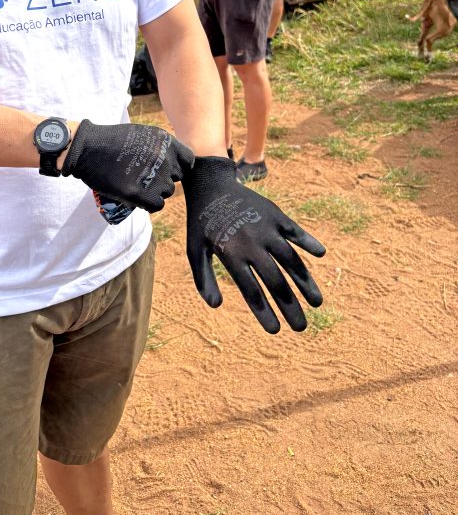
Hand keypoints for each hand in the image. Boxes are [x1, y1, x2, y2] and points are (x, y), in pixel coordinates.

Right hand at [62, 119, 193, 212]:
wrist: (87, 148)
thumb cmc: (112, 139)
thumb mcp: (142, 133)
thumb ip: (160, 146)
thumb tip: (174, 161)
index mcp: (165, 142)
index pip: (188, 161)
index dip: (178, 167)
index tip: (167, 169)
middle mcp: (163, 159)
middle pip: (176, 179)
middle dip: (164, 179)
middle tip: (147, 178)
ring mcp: (152, 177)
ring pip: (166, 192)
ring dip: (156, 191)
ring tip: (139, 185)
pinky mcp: (138, 194)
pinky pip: (157, 205)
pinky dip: (149, 203)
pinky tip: (139, 198)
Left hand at [182, 156, 325, 332]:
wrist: (211, 184)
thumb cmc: (201, 222)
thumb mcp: (194, 250)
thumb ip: (203, 278)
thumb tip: (216, 306)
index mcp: (232, 254)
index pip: (252, 291)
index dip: (264, 312)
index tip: (276, 330)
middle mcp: (252, 242)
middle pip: (276, 281)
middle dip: (290, 306)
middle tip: (301, 327)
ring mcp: (266, 228)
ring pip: (291, 259)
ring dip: (306, 282)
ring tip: (317, 302)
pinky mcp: (275, 215)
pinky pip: (296, 231)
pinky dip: (309, 241)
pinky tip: (320, 254)